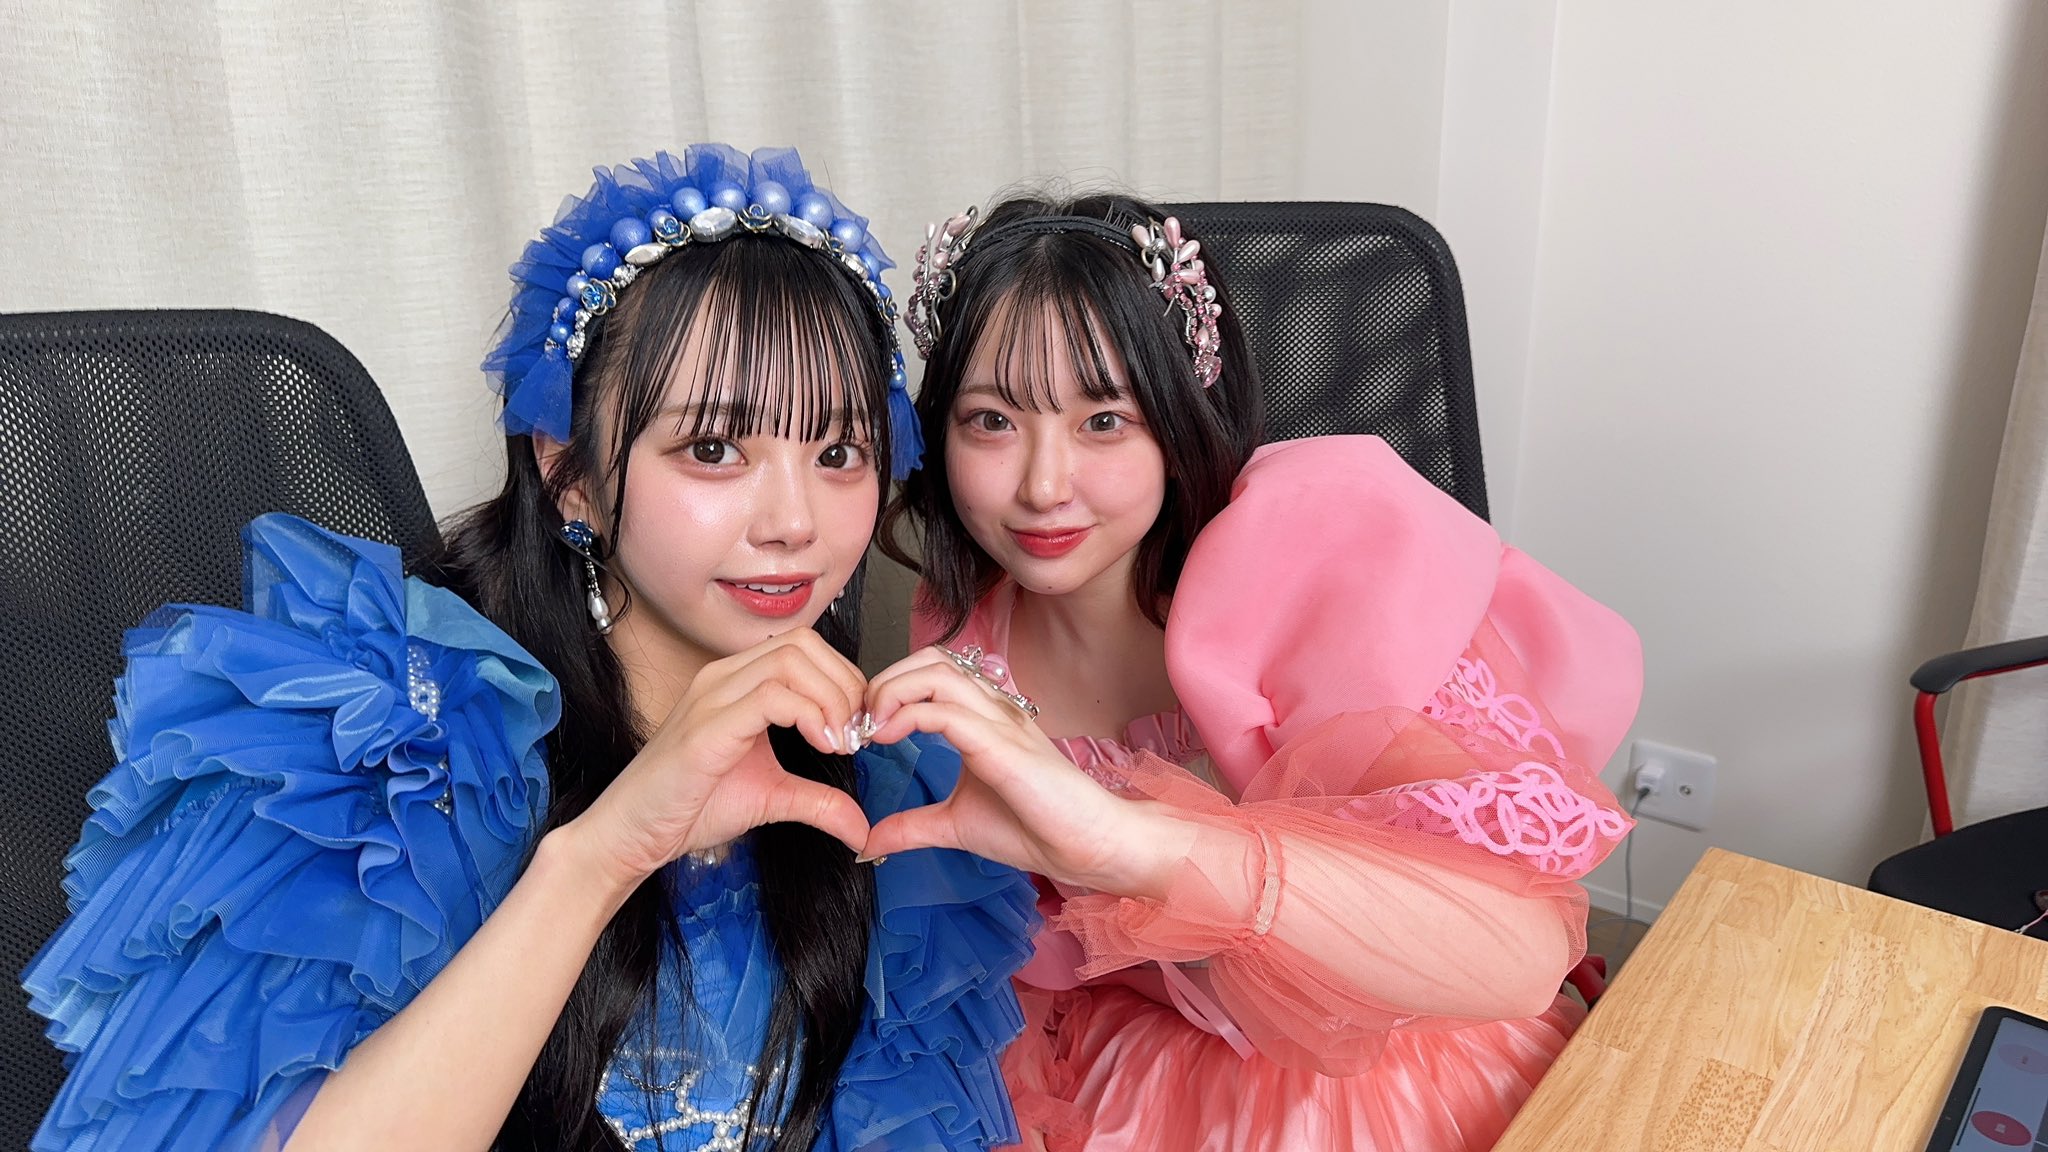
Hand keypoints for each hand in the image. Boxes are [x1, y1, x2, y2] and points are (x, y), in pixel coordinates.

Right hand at [563, 629, 870, 894]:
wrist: (630, 834)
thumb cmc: (688, 808)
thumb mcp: (771, 798)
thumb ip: (818, 802)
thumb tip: (862, 827)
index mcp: (736, 684)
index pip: (804, 648)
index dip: (844, 680)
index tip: (857, 729)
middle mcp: (722, 678)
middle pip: (804, 644)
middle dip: (845, 685)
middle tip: (855, 734)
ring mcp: (711, 697)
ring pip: (791, 660)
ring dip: (832, 697)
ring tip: (839, 742)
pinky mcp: (706, 728)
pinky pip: (771, 696)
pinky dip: (809, 714)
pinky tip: (821, 745)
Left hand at [859, 647, 1194, 896]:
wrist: (1089, 847)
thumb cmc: (1036, 829)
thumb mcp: (955, 825)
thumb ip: (912, 826)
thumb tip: (867, 840)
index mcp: (985, 718)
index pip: (931, 672)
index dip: (890, 688)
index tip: (863, 729)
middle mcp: (994, 709)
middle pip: (932, 658)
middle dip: (886, 679)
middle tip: (861, 721)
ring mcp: (1001, 722)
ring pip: (938, 672)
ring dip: (893, 690)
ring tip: (871, 726)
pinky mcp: (1003, 746)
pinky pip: (948, 711)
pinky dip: (909, 716)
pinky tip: (888, 738)